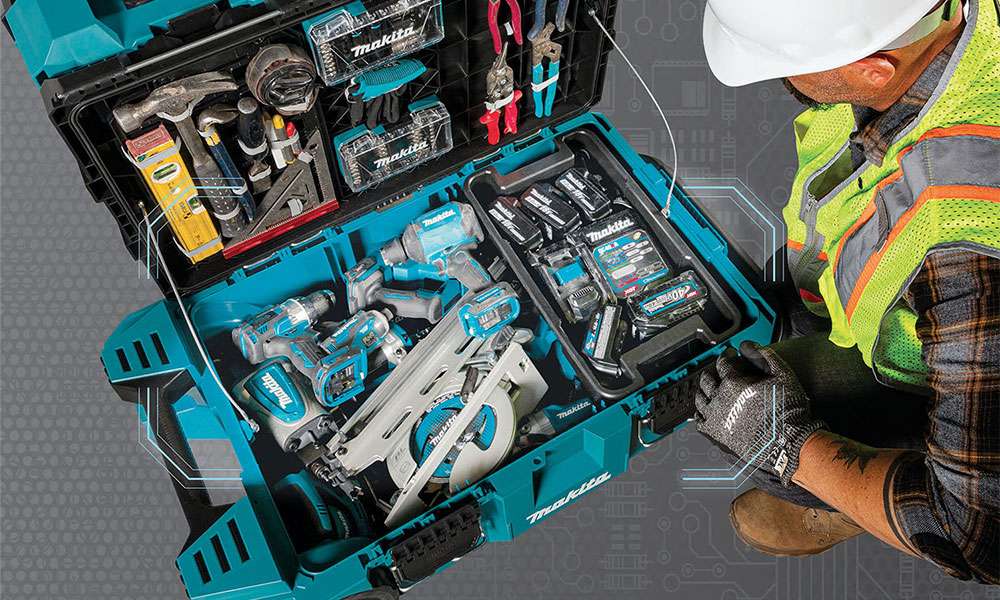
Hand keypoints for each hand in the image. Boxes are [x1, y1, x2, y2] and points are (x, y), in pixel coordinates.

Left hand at [694, 341, 826, 484]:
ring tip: (708, 389)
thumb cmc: (787, 411)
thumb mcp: (783, 375)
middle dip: (711, 372)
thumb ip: (765, 356)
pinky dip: (699, 413)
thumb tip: (749, 345)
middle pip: (707, 379)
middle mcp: (720, 398)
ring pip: (700, 399)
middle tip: (716, 371)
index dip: (726, 356)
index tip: (729, 355)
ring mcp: (716, 416)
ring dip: (703, 391)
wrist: (787, 442)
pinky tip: (705, 411)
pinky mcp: (715, 434)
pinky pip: (699, 420)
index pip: (722, 363)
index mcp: (734, 382)